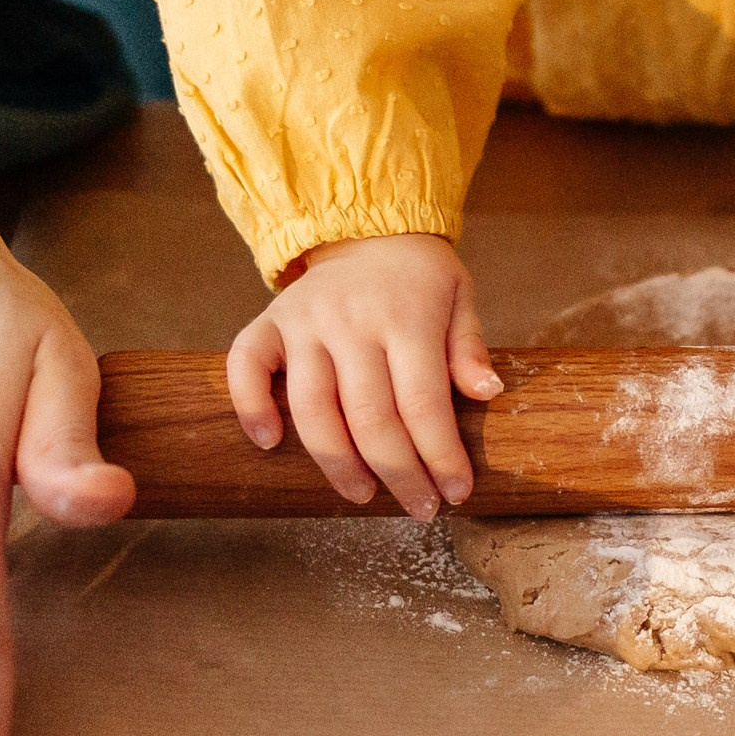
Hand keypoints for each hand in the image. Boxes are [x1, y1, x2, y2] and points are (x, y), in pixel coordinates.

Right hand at [228, 233, 500, 517]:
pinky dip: (251, 406)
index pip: (424, 402)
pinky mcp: (268, 323)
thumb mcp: (460, 298)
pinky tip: (269, 443)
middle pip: (370, 417)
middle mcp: (352, 321)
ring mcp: (305, 322)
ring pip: (311, 407)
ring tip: (361, 494)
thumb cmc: (419, 278)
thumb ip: (469, 347)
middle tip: (419, 507)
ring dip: (336, 462)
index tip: (457, 492)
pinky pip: (246, 366)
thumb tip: (488, 392)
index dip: (441, 455)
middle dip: (398, 473)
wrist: (366, 228)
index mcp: (406, 317)